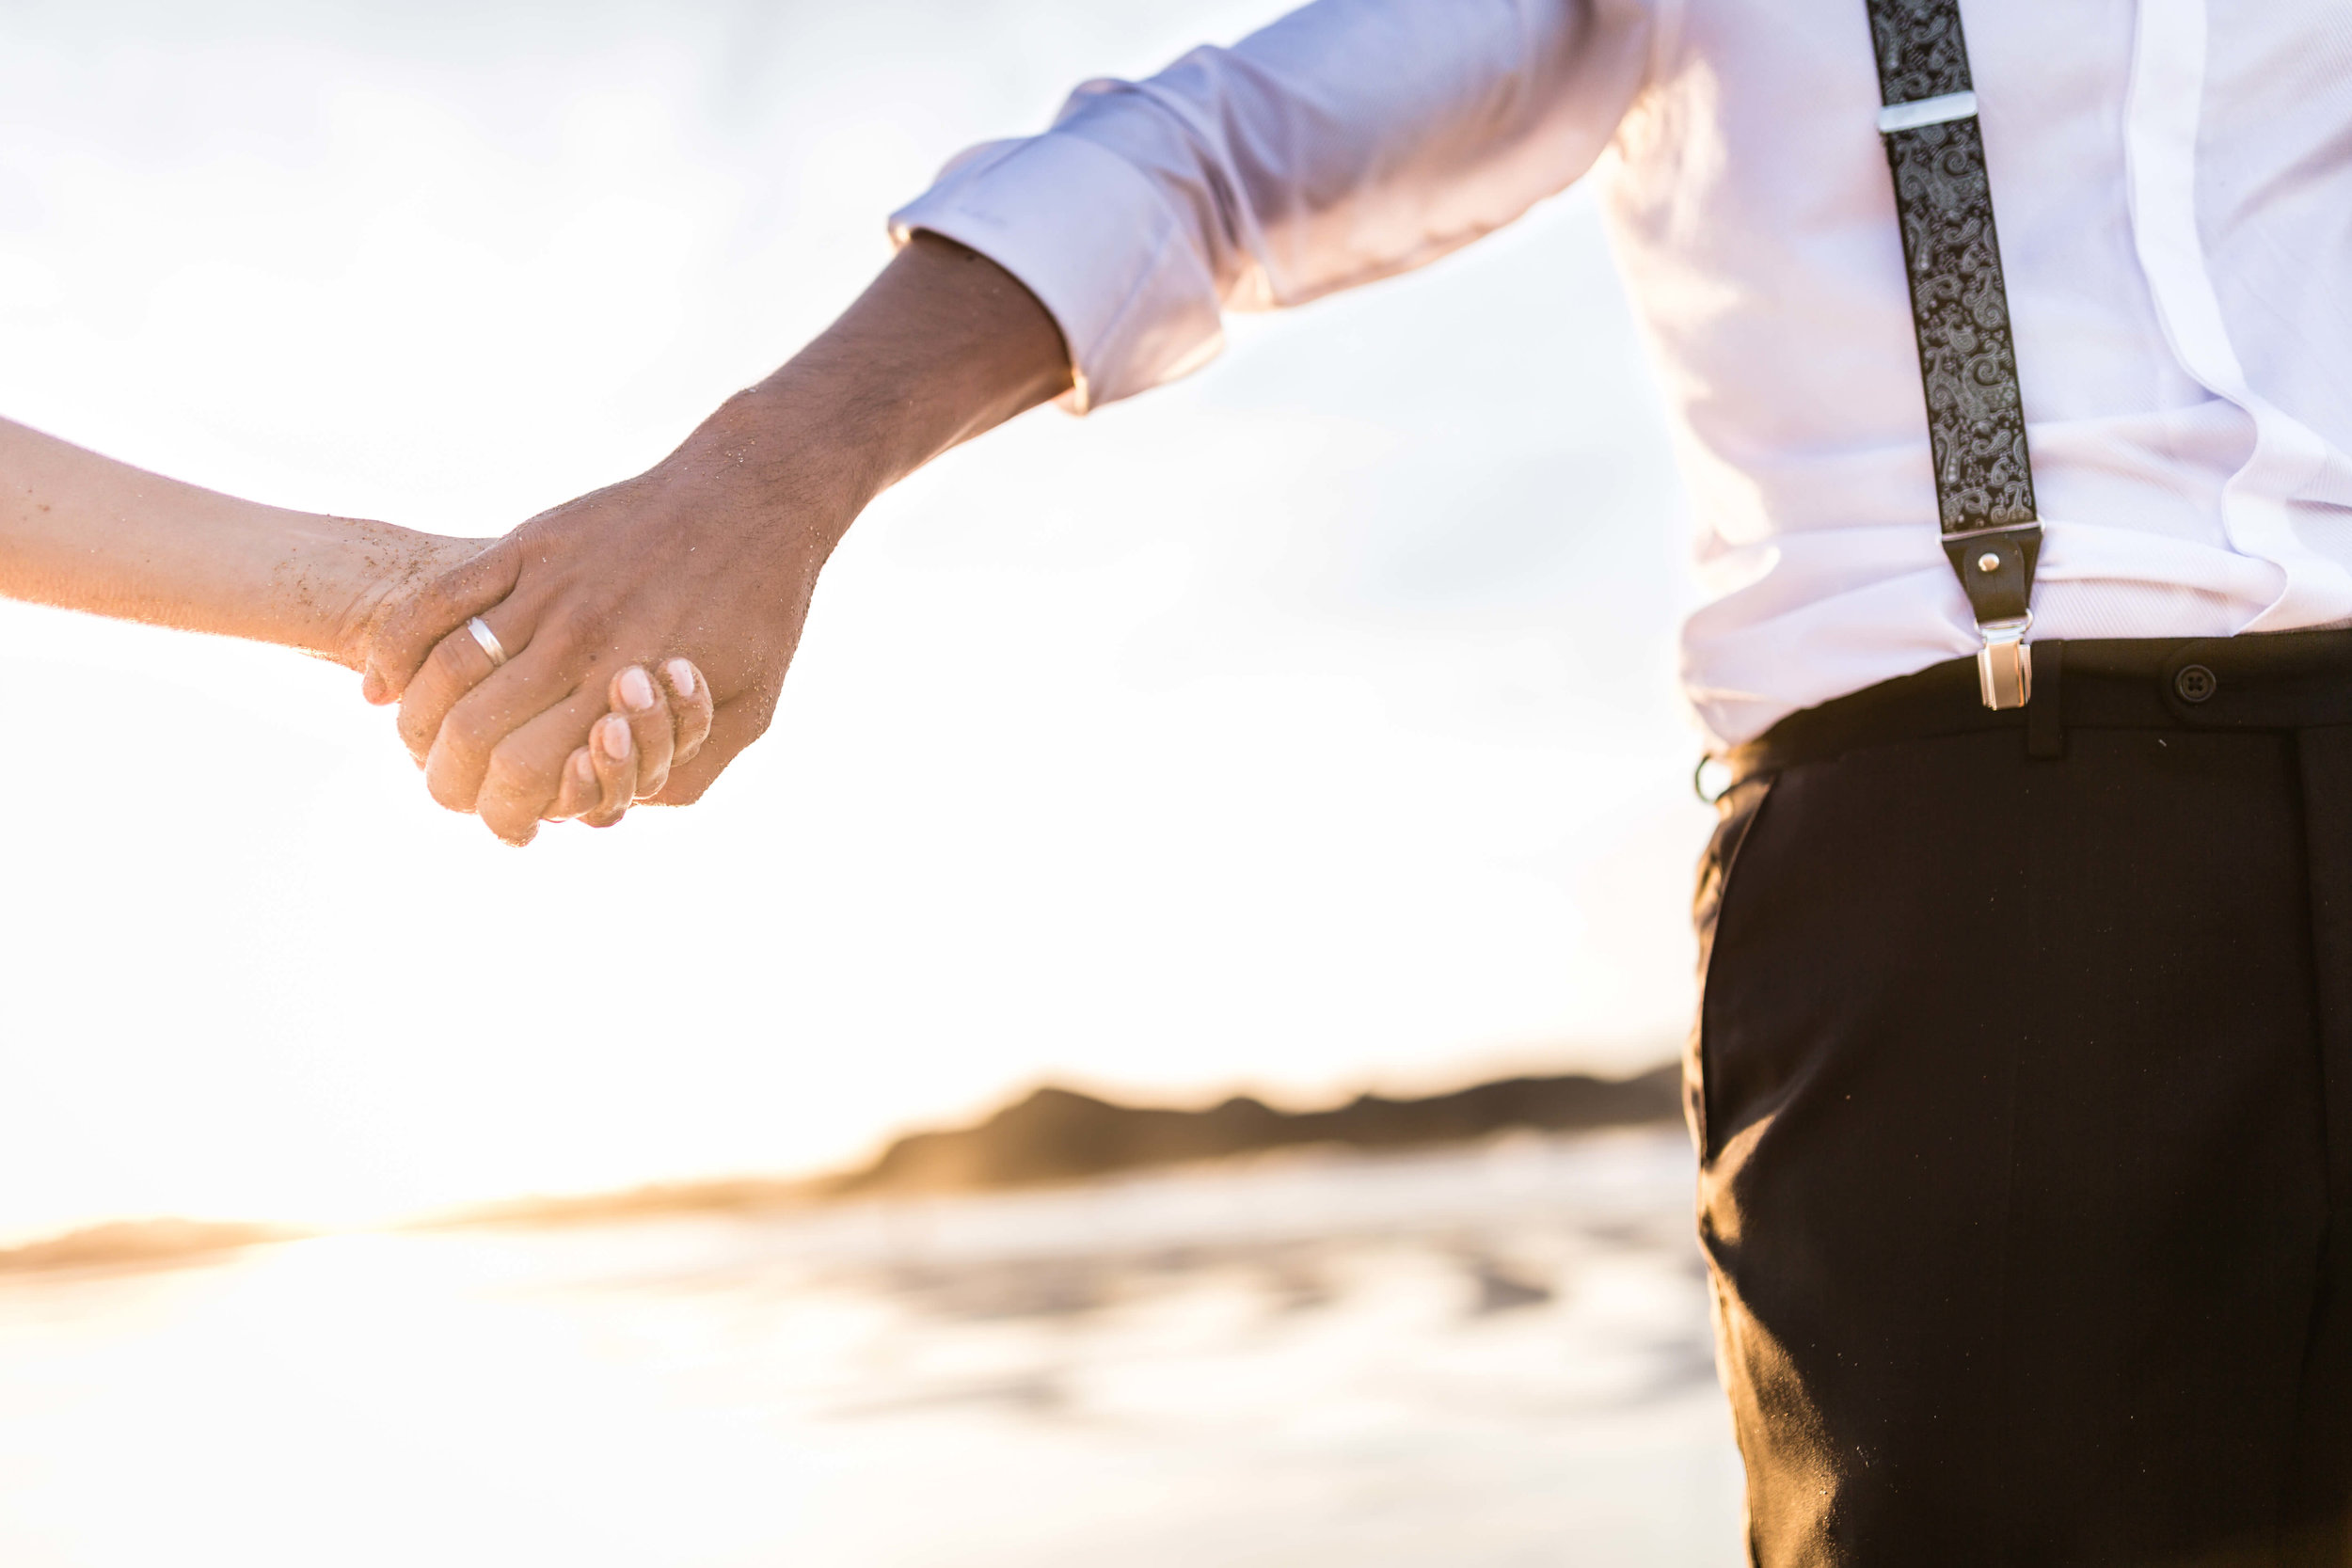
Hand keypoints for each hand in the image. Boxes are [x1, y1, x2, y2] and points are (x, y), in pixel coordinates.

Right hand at [359, 233, 1071, 845]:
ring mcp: (547, 587)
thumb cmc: (759, 618)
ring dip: (414, 723)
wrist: (754, 498)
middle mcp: (579, 641)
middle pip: (473, 733)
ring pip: (444, 669)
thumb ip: (679, 773)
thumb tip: (602, 814)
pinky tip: (380, 688)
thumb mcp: (748, 715)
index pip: (530, 776)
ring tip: (415, 749)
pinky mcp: (528, 543)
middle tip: (451, 794)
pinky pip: (438, 599)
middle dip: (450, 782)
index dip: (506, 814)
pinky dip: (395, 648)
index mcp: (632, 692)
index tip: (511, 825)